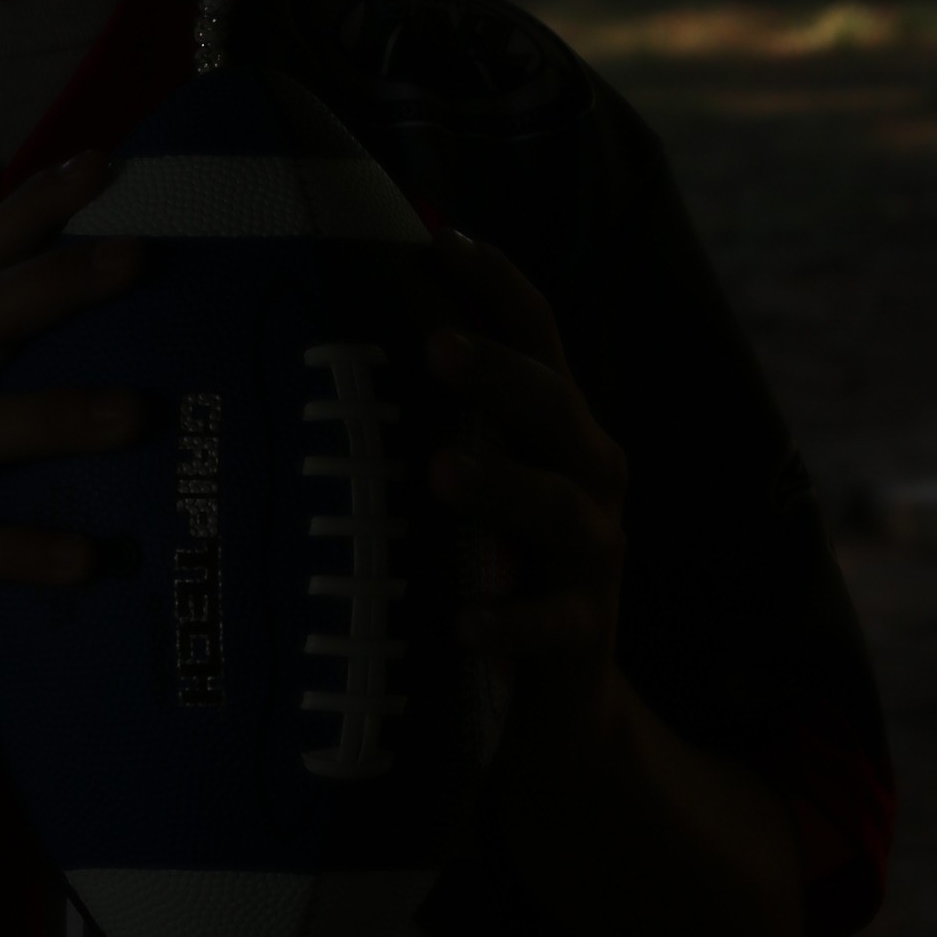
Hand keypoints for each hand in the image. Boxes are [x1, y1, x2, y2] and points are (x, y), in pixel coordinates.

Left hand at [425, 234, 627, 780]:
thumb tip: (345, 305)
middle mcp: (588, 474)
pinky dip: (509, 620)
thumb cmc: (492, 559)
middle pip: (554, 405)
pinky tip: (465, 621)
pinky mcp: (581, 635)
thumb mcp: (477, 476)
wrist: (557, 703)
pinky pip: (551, 624)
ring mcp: (592, 556)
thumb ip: (436, 407)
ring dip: (501, 485)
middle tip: (435, 345)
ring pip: (558, 507)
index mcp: (558, 426)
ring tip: (443, 472)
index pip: (539, 334)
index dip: (496, 282)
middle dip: (498, 372)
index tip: (440, 233)